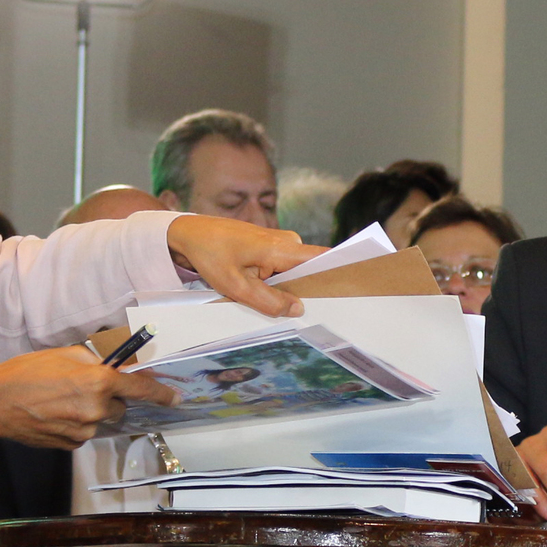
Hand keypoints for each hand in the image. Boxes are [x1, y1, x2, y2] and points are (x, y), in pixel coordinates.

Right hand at [0, 345, 178, 448]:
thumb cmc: (26, 373)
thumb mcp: (65, 354)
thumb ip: (95, 361)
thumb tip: (114, 367)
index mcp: (98, 382)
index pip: (141, 390)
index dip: (161, 394)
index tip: (176, 398)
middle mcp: (96, 409)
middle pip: (120, 406)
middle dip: (109, 398)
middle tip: (82, 387)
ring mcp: (84, 430)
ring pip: (101, 420)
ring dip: (91, 411)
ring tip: (61, 401)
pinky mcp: (72, 444)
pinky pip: (85, 432)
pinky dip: (76, 423)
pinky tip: (55, 414)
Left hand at [165, 215, 326, 318]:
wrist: (191, 233)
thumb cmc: (210, 255)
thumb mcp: (235, 286)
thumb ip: (268, 301)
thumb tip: (298, 309)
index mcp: (281, 249)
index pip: (322, 259)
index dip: (339, 272)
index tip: (355, 285)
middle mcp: (287, 241)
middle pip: (309, 271)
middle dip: (304, 290)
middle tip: (297, 312)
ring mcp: (280, 242)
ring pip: (294, 272)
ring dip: (286, 287)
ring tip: (273, 300)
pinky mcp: (272, 246)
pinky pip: (284, 267)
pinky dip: (278, 280)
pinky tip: (265, 290)